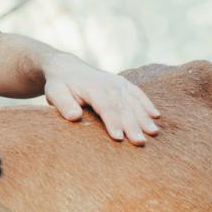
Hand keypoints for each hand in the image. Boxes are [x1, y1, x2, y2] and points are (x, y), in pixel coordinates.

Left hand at [43, 56, 160, 145]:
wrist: (67, 68)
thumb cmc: (60, 85)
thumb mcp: (55, 93)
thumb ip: (64, 104)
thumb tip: (74, 116)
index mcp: (93, 88)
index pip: (105, 107)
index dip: (112, 122)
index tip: (118, 137)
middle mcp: (109, 84)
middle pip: (123, 107)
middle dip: (132, 125)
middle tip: (140, 143)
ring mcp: (119, 83)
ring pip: (134, 102)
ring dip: (144, 118)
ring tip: (153, 133)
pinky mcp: (124, 84)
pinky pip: (138, 94)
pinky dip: (148, 104)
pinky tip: (156, 116)